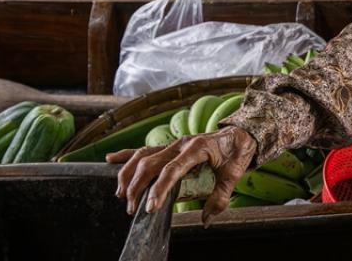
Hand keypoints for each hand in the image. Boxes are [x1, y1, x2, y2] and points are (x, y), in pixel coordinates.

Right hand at [108, 125, 256, 223]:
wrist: (241, 132)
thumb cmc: (237, 151)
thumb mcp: (234, 174)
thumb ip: (221, 196)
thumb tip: (206, 218)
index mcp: (197, 148)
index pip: (172, 170)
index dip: (159, 189)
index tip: (150, 208)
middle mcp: (181, 143)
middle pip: (151, 163)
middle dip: (138, 186)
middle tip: (132, 208)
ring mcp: (174, 144)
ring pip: (143, 155)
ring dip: (129, 174)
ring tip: (121, 195)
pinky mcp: (170, 147)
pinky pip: (145, 150)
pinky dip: (127, 155)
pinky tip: (111, 159)